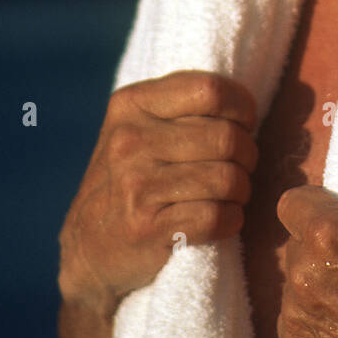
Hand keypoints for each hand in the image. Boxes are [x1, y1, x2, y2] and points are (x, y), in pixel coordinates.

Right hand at [58, 70, 257, 317]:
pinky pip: (218, 217)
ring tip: (228, 195)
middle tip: (239, 168)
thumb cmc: (132, 177)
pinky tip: (219, 220)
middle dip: (247, 156)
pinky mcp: (147, 228)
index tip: (243, 125)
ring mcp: (136, 185)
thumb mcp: (140, 126)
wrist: (90, 247)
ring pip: (228, 179)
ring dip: (241, 192)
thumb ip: (183, 105)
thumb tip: (247, 103)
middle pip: (227, 138)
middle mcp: (130, 140)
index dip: (242, 108)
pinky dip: (231, 220)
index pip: (211, 90)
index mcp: (132, 105)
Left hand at [276, 111, 337, 337]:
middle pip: (295, 243)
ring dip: (319, 285)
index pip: (294, 202)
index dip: (320, 209)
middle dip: (323, 247)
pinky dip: (316, 322)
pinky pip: (294, 323)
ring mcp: (295, 320)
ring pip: (294, 284)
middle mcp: (302, 277)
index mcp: (329, 236)